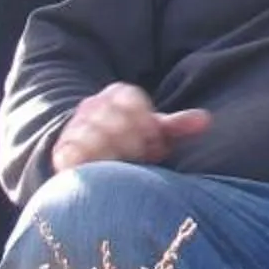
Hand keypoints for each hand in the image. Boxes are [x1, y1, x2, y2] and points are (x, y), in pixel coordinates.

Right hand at [50, 83, 209, 171]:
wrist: (88, 153)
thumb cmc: (132, 140)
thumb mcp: (155, 130)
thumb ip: (177, 125)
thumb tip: (206, 120)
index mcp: (117, 95)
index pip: (131, 102)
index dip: (146, 125)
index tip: (155, 144)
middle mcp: (92, 106)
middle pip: (114, 120)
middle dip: (133, 143)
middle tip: (142, 158)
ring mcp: (75, 127)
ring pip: (92, 136)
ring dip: (112, 155)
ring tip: (124, 168)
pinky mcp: (62, 150)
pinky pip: (72, 154)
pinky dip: (89, 162)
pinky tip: (104, 173)